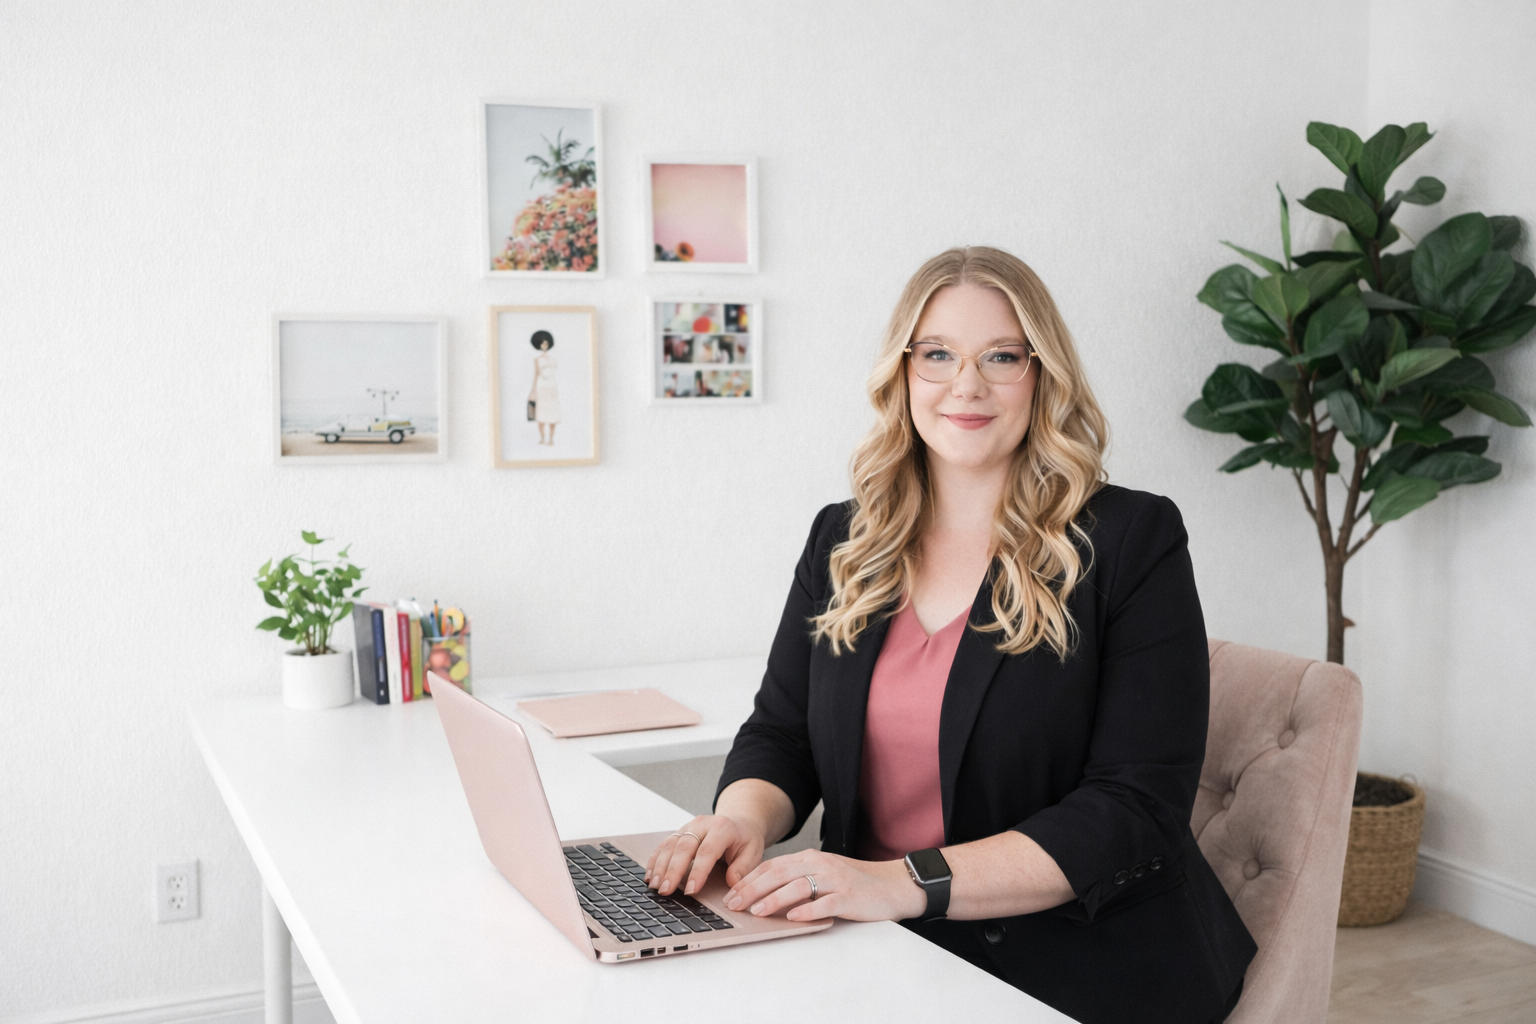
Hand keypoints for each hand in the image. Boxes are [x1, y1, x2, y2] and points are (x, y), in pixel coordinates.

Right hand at [645, 815, 766, 896]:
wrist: (739, 822)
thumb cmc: (745, 839)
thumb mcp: (753, 852)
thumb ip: (743, 868)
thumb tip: (732, 884)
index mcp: (723, 828)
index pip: (707, 850)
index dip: (698, 871)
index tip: (691, 890)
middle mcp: (703, 824)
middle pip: (684, 846)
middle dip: (673, 870)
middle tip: (665, 890)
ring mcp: (689, 827)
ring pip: (670, 844)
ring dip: (660, 866)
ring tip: (655, 885)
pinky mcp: (680, 832)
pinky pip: (664, 844)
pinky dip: (655, 860)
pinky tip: (649, 874)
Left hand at [723, 849, 925, 922]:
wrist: (892, 885)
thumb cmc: (854, 884)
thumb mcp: (822, 875)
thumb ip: (796, 880)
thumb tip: (761, 895)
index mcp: (810, 859)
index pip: (772, 866)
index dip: (748, 879)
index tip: (729, 894)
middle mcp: (820, 865)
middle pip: (779, 873)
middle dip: (752, 889)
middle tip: (733, 904)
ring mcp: (835, 880)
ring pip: (799, 886)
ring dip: (774, 899)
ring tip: (756, 911)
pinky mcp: (849, 896)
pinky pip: (825, 902)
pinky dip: (807, 910)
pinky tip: (793, 917)